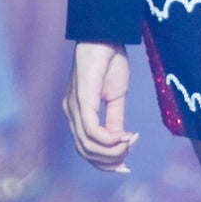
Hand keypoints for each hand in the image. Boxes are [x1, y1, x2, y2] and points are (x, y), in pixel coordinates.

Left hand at [63, 41, 137, 170]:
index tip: (125, 165)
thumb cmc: (109, 62)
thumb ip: (115, 120)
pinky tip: (125, 136)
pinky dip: (110, 139)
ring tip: (129, 143)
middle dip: (109, 161)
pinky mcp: (81, 100)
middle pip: (85, 152)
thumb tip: (120, 142)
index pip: (85, 148)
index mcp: (77, 113)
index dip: (104, 163)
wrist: (106, 36)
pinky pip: (92, 131)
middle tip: (129, 155)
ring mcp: (73, 107)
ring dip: (112, 151)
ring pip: (88, 145)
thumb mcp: (116, 97)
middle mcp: (70, 113)